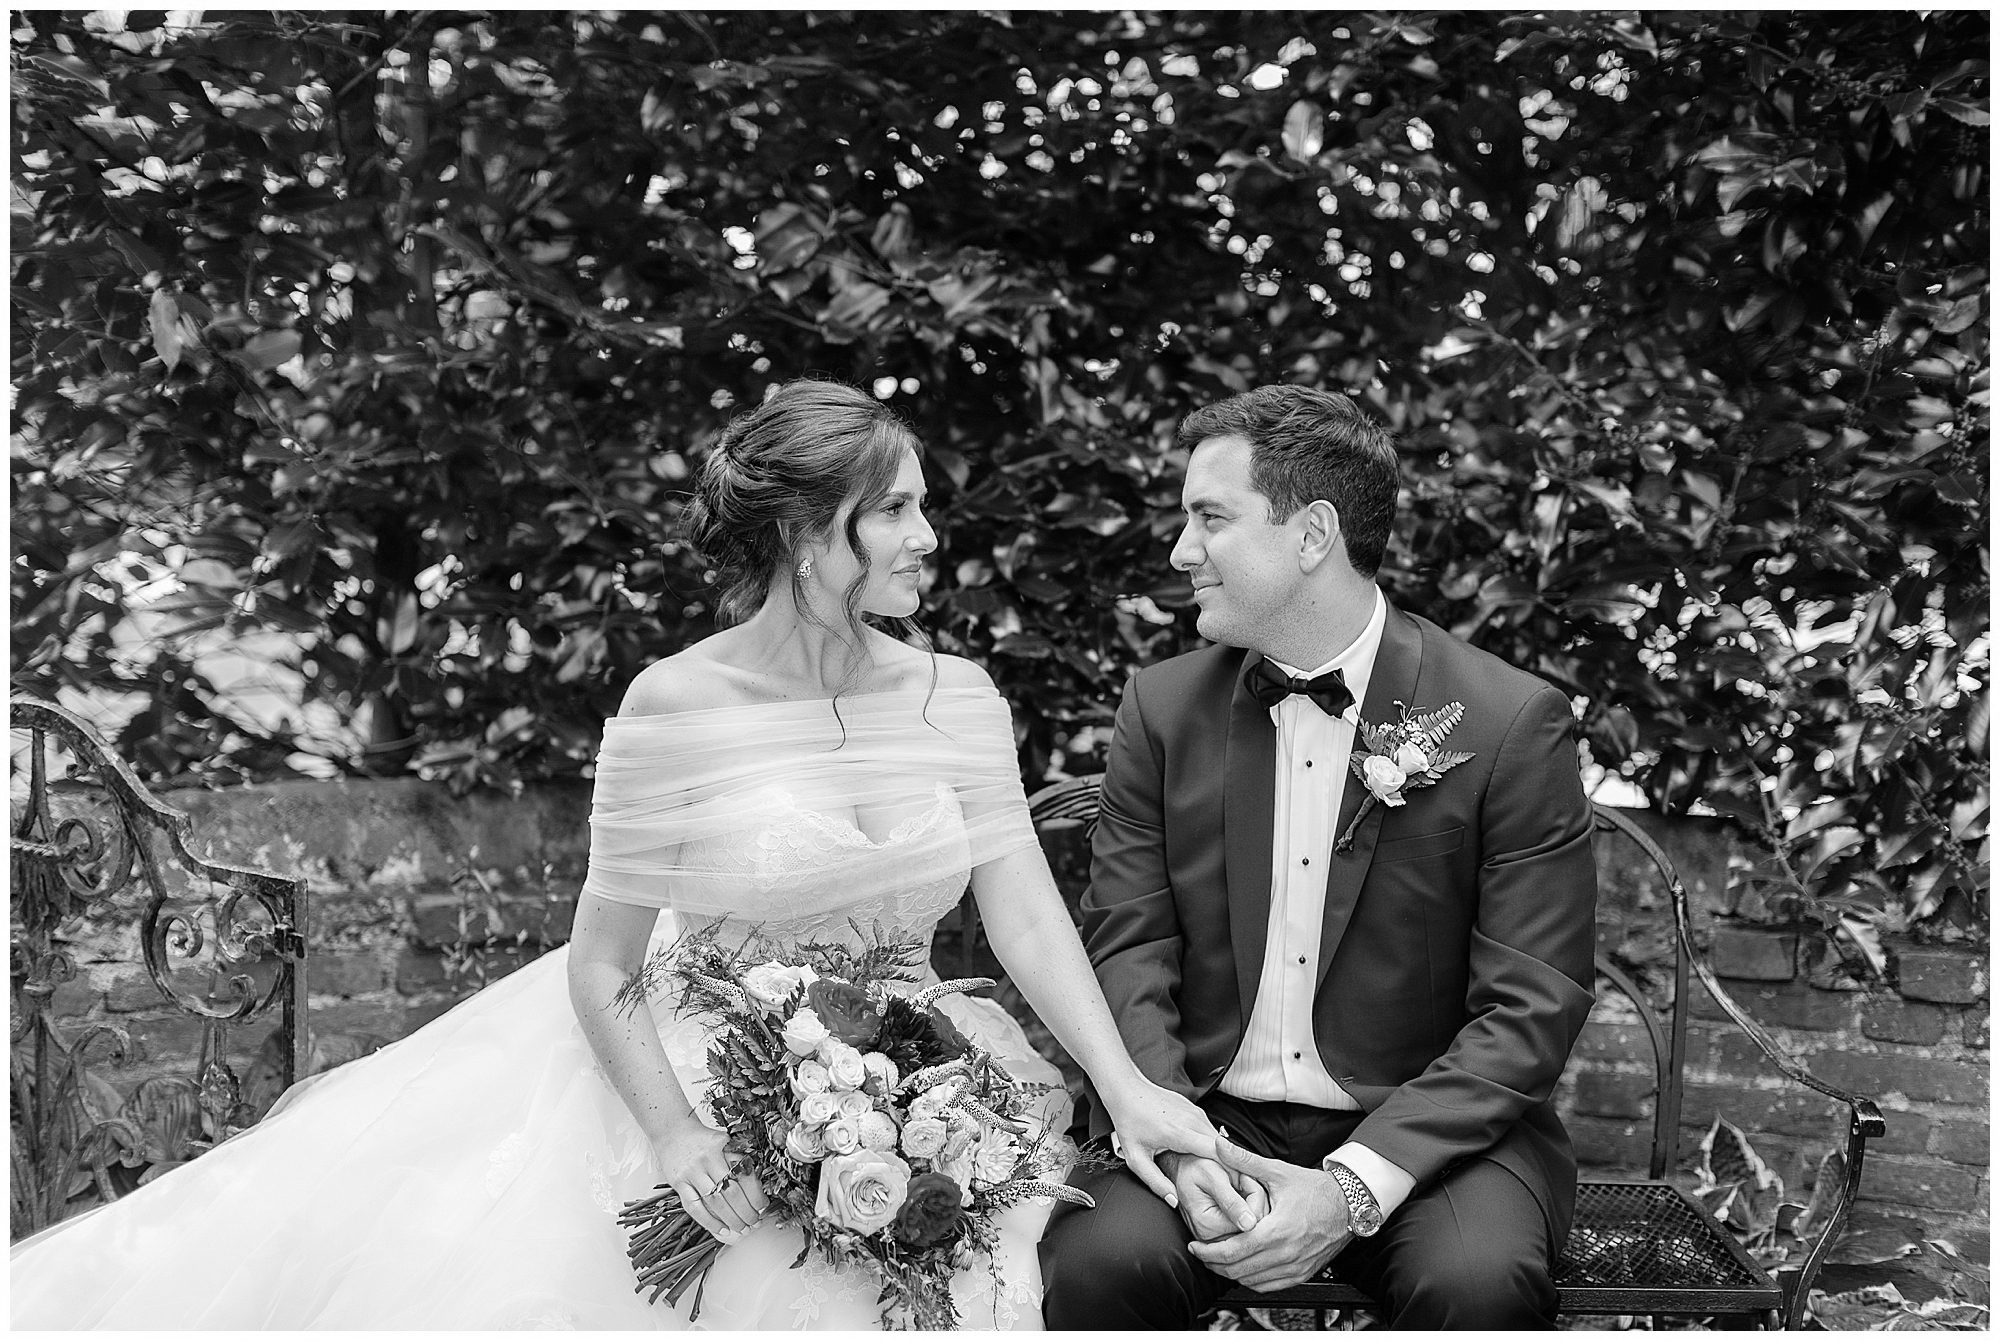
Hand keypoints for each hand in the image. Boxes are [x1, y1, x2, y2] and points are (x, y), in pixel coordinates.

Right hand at [653, 1124, 768, 1243]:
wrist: (673, 1132)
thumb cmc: (703, 1140)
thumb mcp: (724, 1142)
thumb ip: (739, 1160)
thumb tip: (758, 1191)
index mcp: (725, 1146)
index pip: (746, 1175)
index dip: (756, 1195)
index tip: (763, 1207)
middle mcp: (709, 1158)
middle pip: (732, 1191)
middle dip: (746, 1212)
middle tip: (754, 1223)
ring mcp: (692, 1171)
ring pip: (715, 1201)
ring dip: (731, 1219)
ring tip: (741, 1229)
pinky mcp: (679, 1183)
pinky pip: (695, 1207)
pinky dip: (709, 1222)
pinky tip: (721, 1230)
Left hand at [1101, 1079, 1220, 1205]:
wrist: (1127, 1091)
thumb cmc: (1130, 1122)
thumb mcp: (1136, 1158)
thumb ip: (1155, 1182)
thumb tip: (1174, 1201)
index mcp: (1179, 1133)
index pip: (1217, 1153)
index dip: (1229, 1171)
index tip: (1234, 1187)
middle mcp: (1192, 1120)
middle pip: (1223, 1148)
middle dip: (1229, 1167)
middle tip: (1230, 1187)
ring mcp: (1195, 1112)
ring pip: (1219, 1139)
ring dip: (1220, 1156)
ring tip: (1217, 1174)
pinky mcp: (1195, 1109)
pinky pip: (1210, 1130)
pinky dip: (1212, 1145)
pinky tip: (1203, 1156)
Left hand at [1187, 1137, 1352, 1290]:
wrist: (1349, 1204)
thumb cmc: (1315, 1189)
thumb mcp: (1277, 1171)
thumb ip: (1245, 1159)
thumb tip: (1219, 1145)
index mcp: (1277, 1231)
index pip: (1233, 1252)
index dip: (1208, 1252)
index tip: (1194, 1245)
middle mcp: (1286, 1254)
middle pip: (1238, 1271)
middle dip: (1214, 1263)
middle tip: (1199, 1253)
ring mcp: (1295, 1267)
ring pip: (1252, 1281)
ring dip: (1230, 1273)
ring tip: (1216, 1259)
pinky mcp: (1302, 1273)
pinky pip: (1270, 1286)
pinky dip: (1251, 1280)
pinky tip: (1242, 1268)